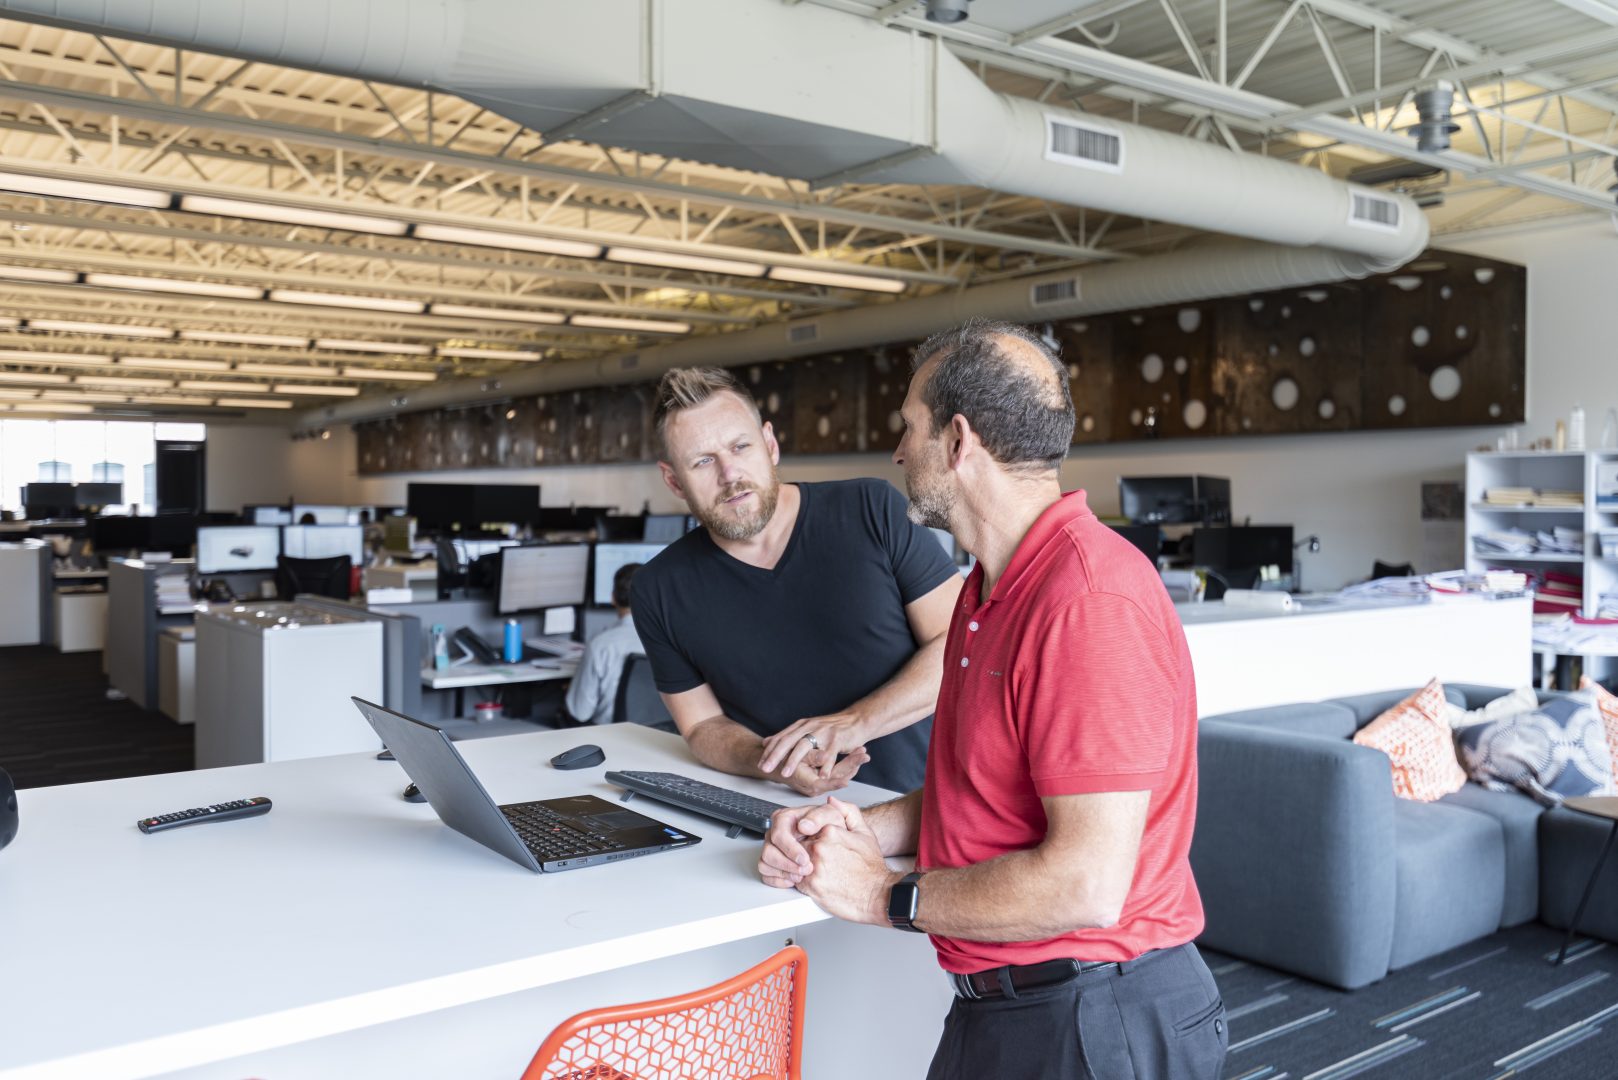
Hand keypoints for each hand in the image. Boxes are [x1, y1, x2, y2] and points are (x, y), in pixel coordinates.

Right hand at [758, 801, 848, 888]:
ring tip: (801, 877)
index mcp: (785, 818)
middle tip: (806, 870)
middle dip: (787, 864)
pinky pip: (766, 875)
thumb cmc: (831, 826)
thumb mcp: (832, 815)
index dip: (790, 849)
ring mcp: (773, 849)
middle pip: (769, 851)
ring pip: (765, 864)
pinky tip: (794, 880)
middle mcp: (776, 833)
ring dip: (783, 873)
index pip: (778, 834)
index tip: (804, 859)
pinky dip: (778, 881)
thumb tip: (803, 826)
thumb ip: (819, 816)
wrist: (835, 840)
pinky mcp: (773, 864)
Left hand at [760, 712, 870, 779]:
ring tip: (786, 773)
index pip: (782, 738)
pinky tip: (820, 776)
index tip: (760, 763)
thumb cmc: (831, 728)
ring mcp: (824, 732)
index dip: (770, 751)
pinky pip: (830, 754)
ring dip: (794, 761)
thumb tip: (766, 742)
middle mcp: (810, 727)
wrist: (856, 720)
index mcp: (802, 725)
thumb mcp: (806, 728)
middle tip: (766, 768)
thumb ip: (787, 736)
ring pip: (805, 747)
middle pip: (789, 741)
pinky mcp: (838, 738)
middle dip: (776, 756)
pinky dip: (824, 766)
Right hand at [782, 746, 867, 796]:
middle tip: (864, 755)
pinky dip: (847, 763)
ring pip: (840, 774)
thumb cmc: (781, 762)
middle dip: (852, 765)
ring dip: (852, 763)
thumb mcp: (795, 757)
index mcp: (809, 783)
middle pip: (838, 777)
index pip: (825, 783)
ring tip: (864, 752)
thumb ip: (812, 757)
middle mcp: (817, 786)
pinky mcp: (823, 778)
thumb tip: (825, 756)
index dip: (836, 782)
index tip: (847, 781)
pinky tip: (856, 753)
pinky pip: (837, 771)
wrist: (773, 766)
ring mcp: (821, 783)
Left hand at [796, 798, 899, 924]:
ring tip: (819, 870)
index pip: (807, 827)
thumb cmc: (871, 867)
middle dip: (804, 850)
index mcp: (830, 831)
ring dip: (801, 866)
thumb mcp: (864, 832)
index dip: (812, 836)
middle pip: (798, 843)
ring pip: (794, 861)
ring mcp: (813, 866)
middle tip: (821, 859)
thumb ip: (848, 812)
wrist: (876, 894)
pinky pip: (795, 879)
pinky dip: (802, 880)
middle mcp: (819, 847)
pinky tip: (818, 880)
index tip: (818, 843)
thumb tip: (831, 801)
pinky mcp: (810, 885)